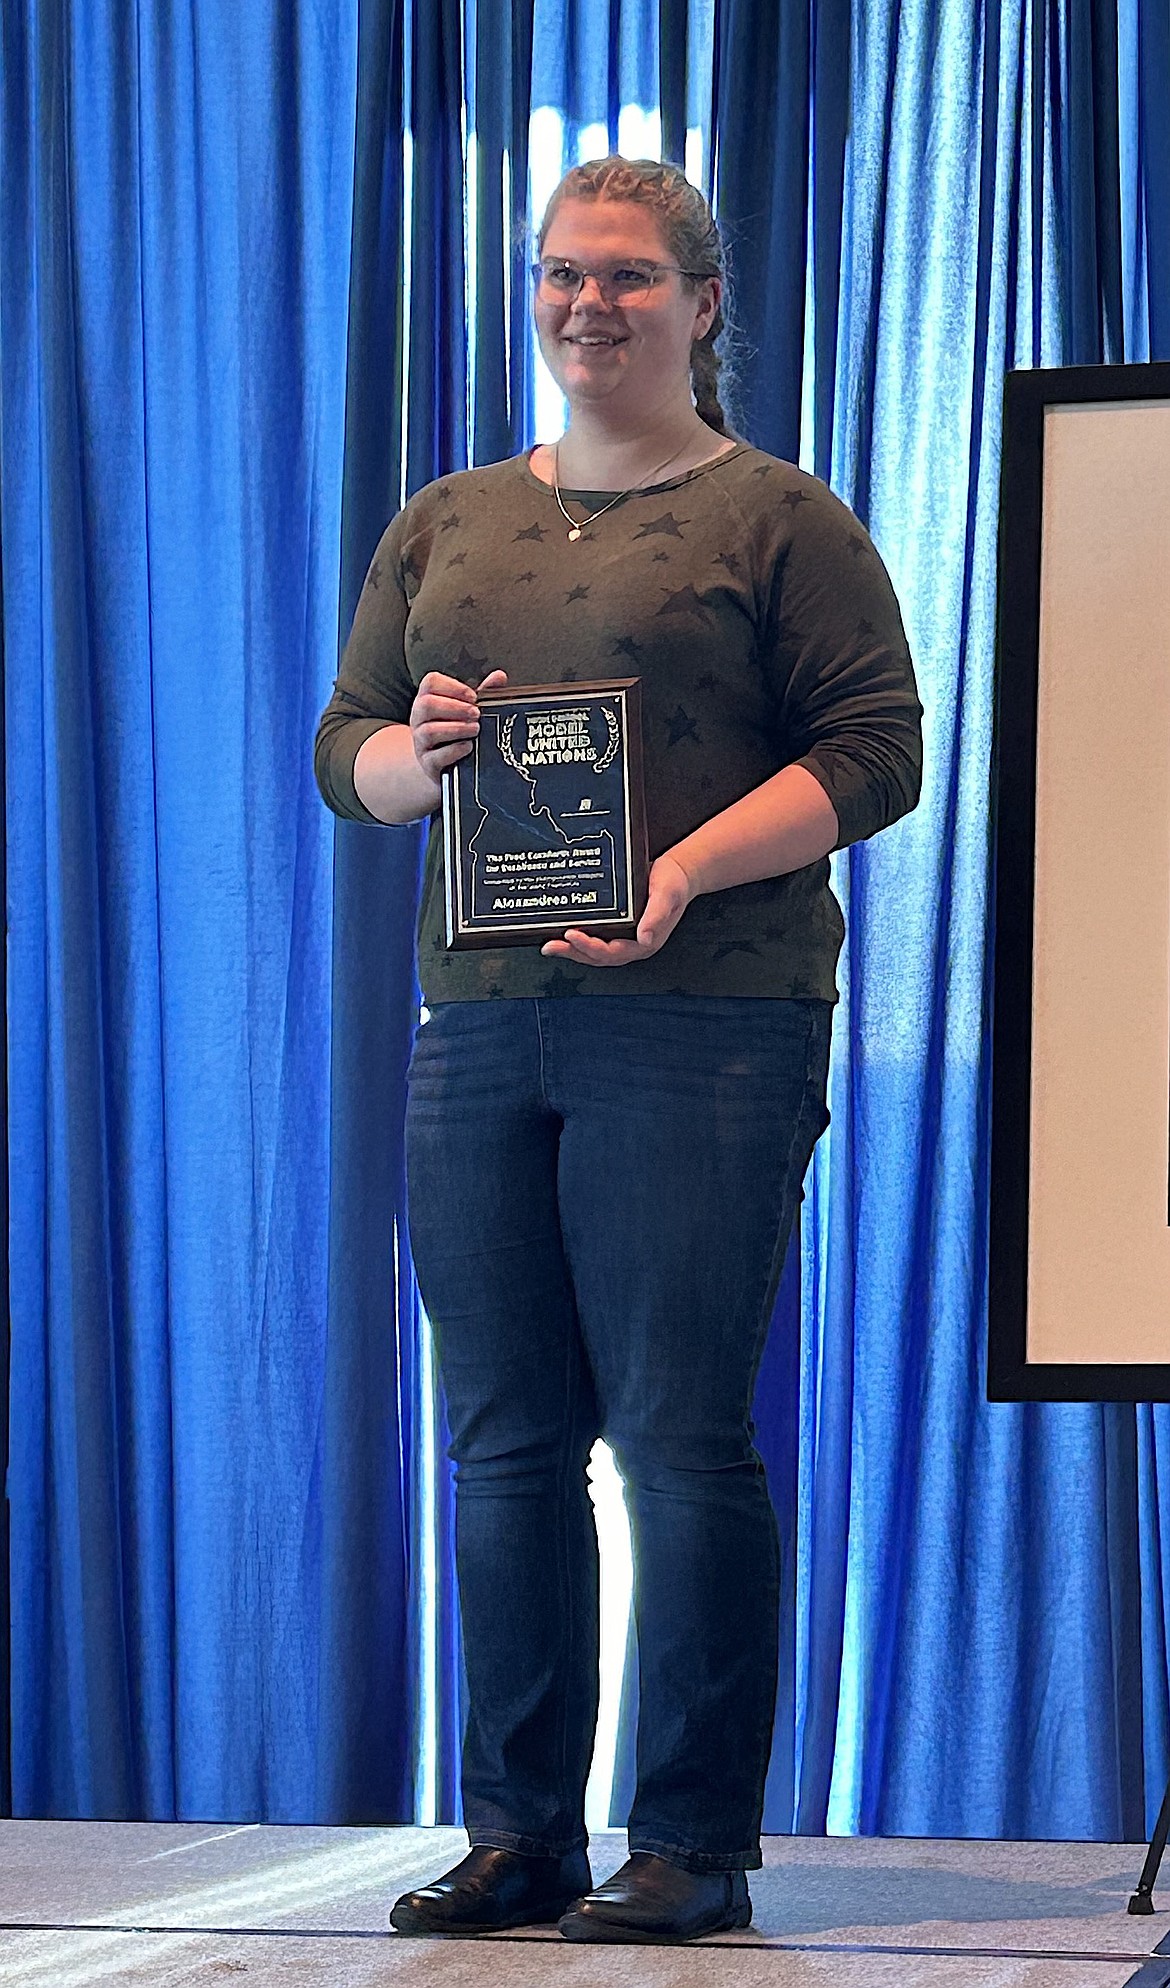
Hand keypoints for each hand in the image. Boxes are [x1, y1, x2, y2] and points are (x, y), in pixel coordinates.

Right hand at [410, 668, 507, 781]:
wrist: (443, 763)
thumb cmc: (455, 729)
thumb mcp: (467, 709)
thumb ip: (482, 692)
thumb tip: (499, 676)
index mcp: (427, 698)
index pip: (430, 683)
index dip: (452, 687)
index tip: (473, 696)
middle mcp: (419, 719)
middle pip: (427, 705)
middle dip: (455, 708)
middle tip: (476, 713)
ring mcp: (420, 742)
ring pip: (430, 731)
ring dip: (456, 728)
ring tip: (476, 729)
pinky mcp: (427, 763)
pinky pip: (435, 757)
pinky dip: (453, 751)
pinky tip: (468, 746)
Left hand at [540, 852, 695, 966]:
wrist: (679, 872)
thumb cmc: (674, 883)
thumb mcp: (667, 895)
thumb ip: (656, 916)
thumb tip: (644, 938)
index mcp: (645, 942)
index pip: (612, 952)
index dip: (590, 947)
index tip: (571, 935)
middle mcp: (632, 943)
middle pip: (598, 956)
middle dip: (573, 953)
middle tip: (550, 947)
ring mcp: (624, 937)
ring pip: (594, 950)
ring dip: (572, 949)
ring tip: (550, 944)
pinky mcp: (617, 927)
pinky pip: (595, 936)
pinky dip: (578, 937)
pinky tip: (562, 930)